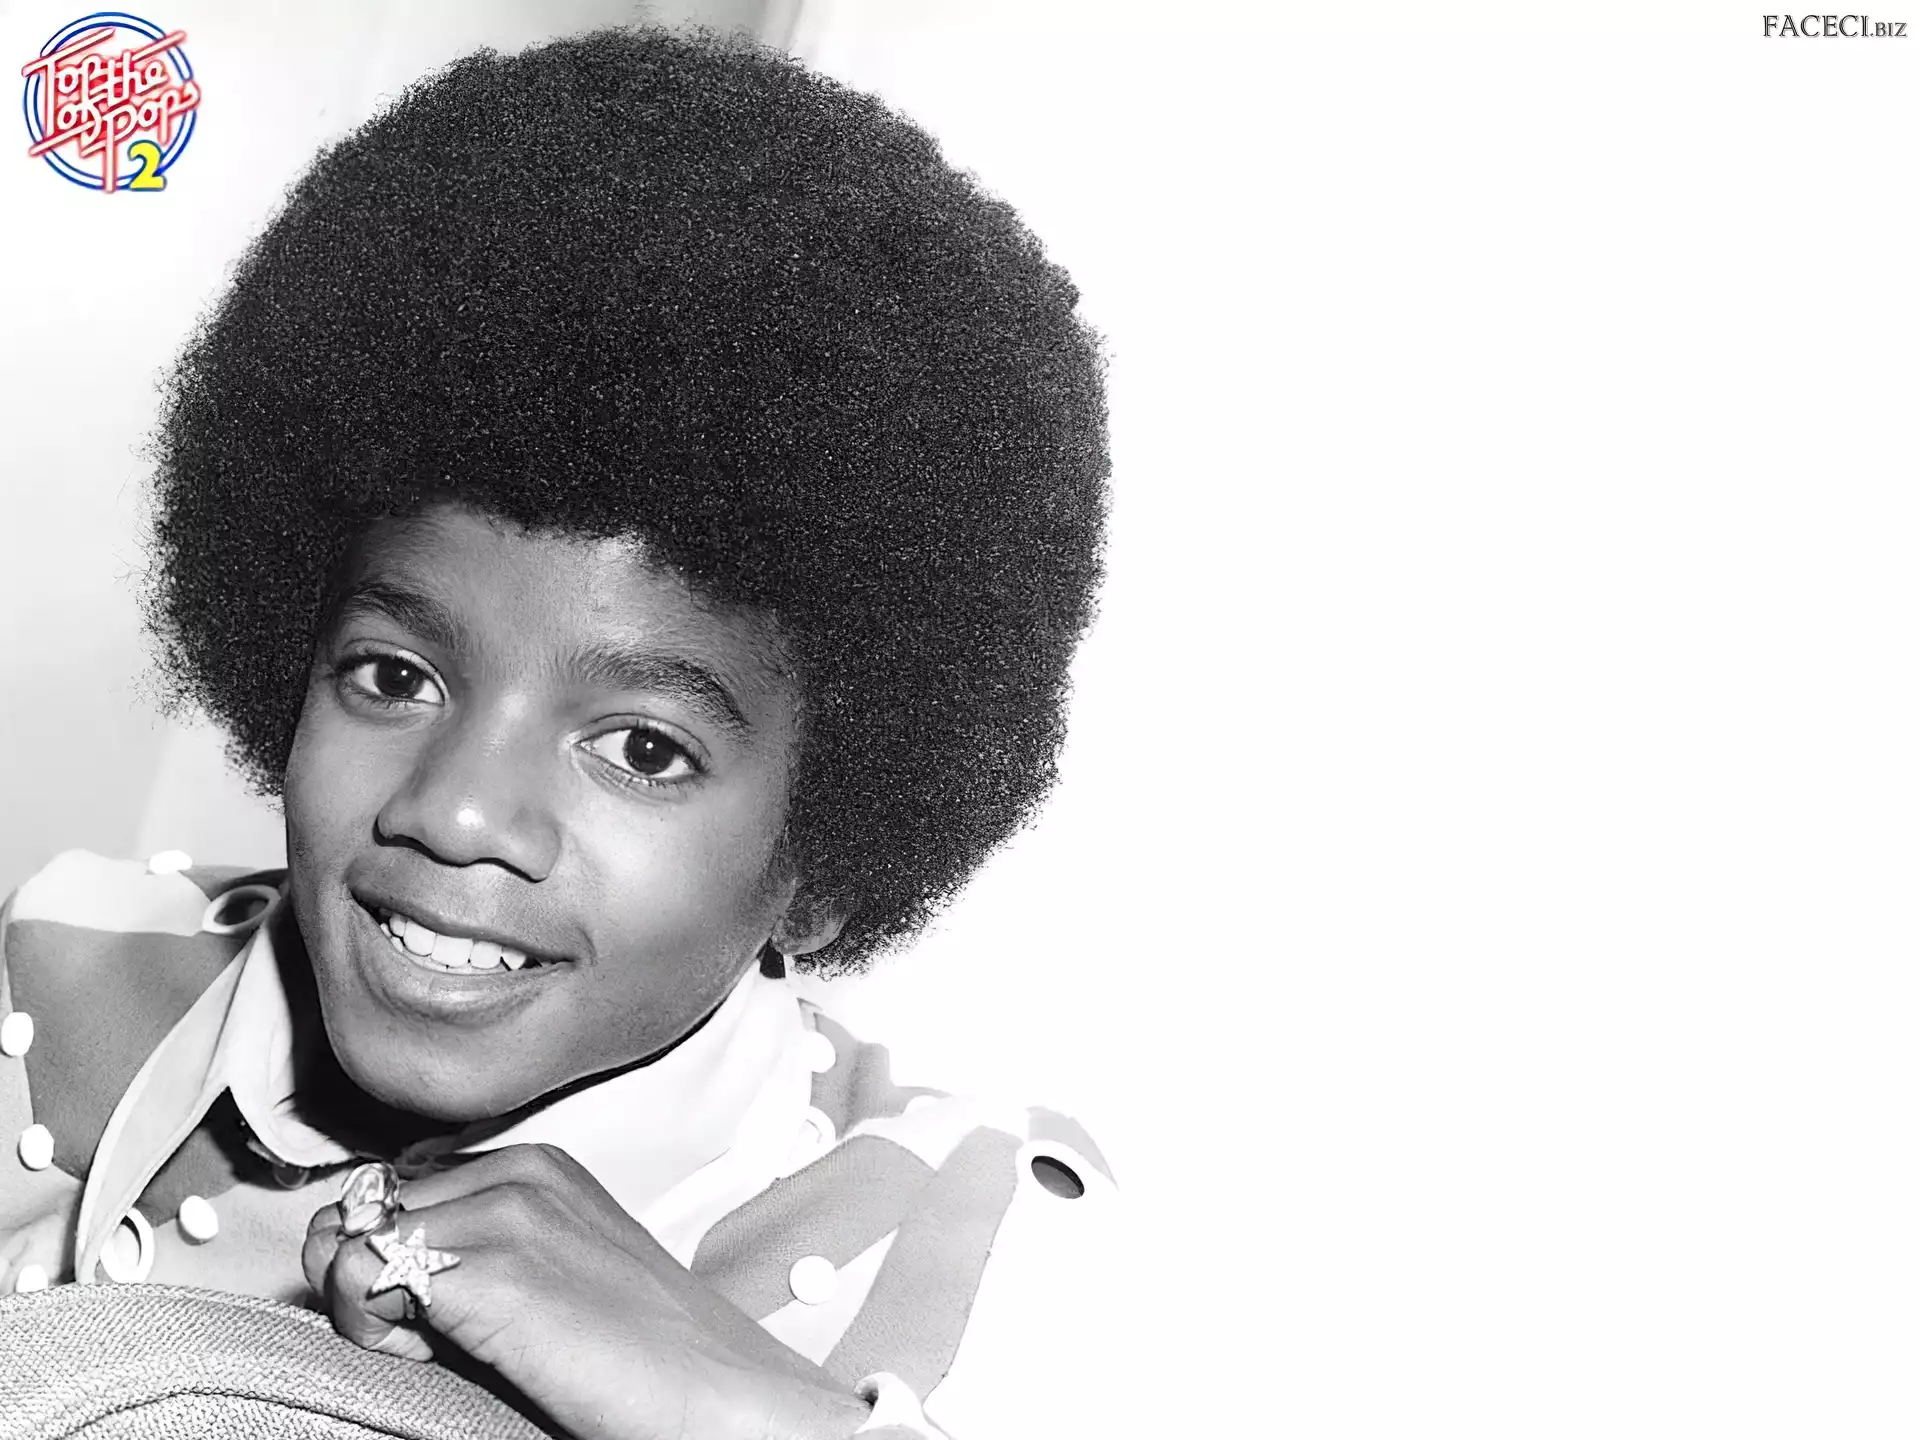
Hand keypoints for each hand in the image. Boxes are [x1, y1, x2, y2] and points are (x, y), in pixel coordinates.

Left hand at [304, 1144, 870, 1439]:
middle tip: (442, 1340)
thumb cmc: (636, 1355)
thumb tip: (351, 1244)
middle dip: (377, 1277)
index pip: (394, 1186)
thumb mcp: (550, 1271)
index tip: (446, 1313)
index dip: (398, 1254)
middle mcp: (517, 1171)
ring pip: (347, 1240)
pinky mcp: (488, 1268)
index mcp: (536, 1164)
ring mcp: (504, 1212)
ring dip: (370, 1309)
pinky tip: (444, 1360)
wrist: (714, 1395)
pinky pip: (356, 1278)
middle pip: (364, 1209)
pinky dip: (374, 1332)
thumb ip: (472, 1243)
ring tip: (448, 1351)